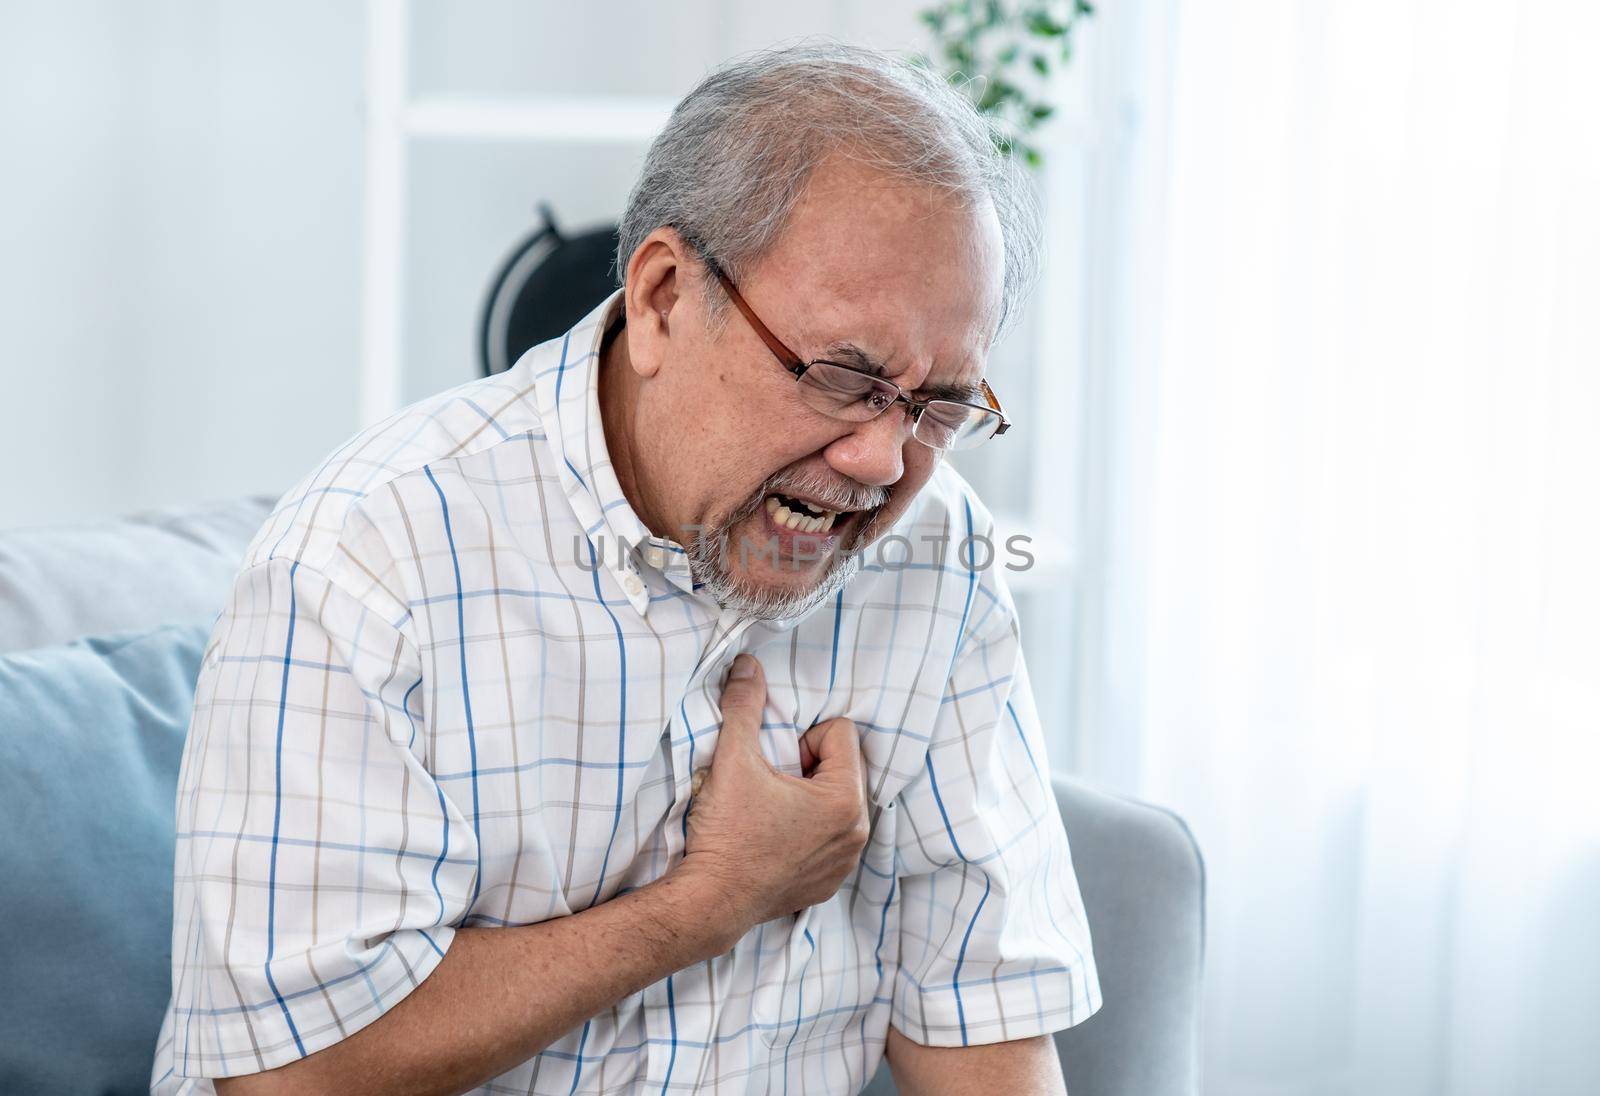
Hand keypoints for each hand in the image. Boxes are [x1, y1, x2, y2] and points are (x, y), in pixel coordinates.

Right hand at [677, 653, 870, 937]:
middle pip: (842, 767)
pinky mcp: (829, 882)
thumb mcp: (733, 760)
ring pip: (835, 802)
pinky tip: (773, 840)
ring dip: (808, 798)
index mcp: (845, 799)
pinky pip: (829, 837)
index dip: (802, 739)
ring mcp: (845, 861)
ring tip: (769, 812)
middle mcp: (857, 832)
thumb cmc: (726, 833)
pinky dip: (806, 831)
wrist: (709, 901)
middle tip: (769, 785)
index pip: (840, 733)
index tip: (775, 763)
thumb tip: (748, 665)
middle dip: (808, 767)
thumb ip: (745, 707)